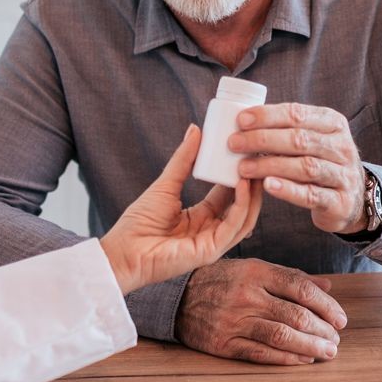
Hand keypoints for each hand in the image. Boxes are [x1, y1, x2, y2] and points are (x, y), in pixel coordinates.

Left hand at [99, 126, 262, 295]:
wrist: (123, 251)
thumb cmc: (138, 223)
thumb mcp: (166, 184)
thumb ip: (183, 160)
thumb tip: (195, 130)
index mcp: (201, 217)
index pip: (228, 194)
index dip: (239, 175)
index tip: (247, 153)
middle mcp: (210, 230)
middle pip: (242, 207)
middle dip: (253, 183)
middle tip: (259, 158)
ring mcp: (213, 243)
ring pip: (245, 218)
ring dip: (253, 193)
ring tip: (255, 168)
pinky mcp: (210, 251)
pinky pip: (233, 227)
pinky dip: (242, 205)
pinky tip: (243, 185)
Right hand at [175, 259, 346, 364]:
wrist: (177, 298)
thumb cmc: (222, 280)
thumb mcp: (253, 268)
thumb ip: (290, 277)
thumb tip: (327, 286)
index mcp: (256, 273)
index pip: (300, 289)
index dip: (326, 306)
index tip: (341, 319)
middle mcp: (246, 296)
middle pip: (295, 315)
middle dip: (322, 330)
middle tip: (336, 339)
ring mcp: (234, 321)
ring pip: (281, 336)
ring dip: (310, 347)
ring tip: (327, 352)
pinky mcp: (224, 344)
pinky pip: (260, 353)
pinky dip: (286, 358)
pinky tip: (303, 360)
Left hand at [229, 103, 368, 233]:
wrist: (352, 200)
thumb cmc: (322, 162)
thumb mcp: (314, 139)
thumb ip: (288, 129)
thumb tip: (243, 120)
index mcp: (333, 124)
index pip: (298, 114)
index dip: (268, 116)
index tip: (241, 120)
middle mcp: (342, 147)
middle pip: (299, 139)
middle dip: (263, 140)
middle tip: (234, 143)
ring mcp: (343, 175)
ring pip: (305, 167)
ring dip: (270, 165)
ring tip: (243, 168)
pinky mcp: (339, 202)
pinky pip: (311, 194)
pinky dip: (288, 190)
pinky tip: (267, 185)